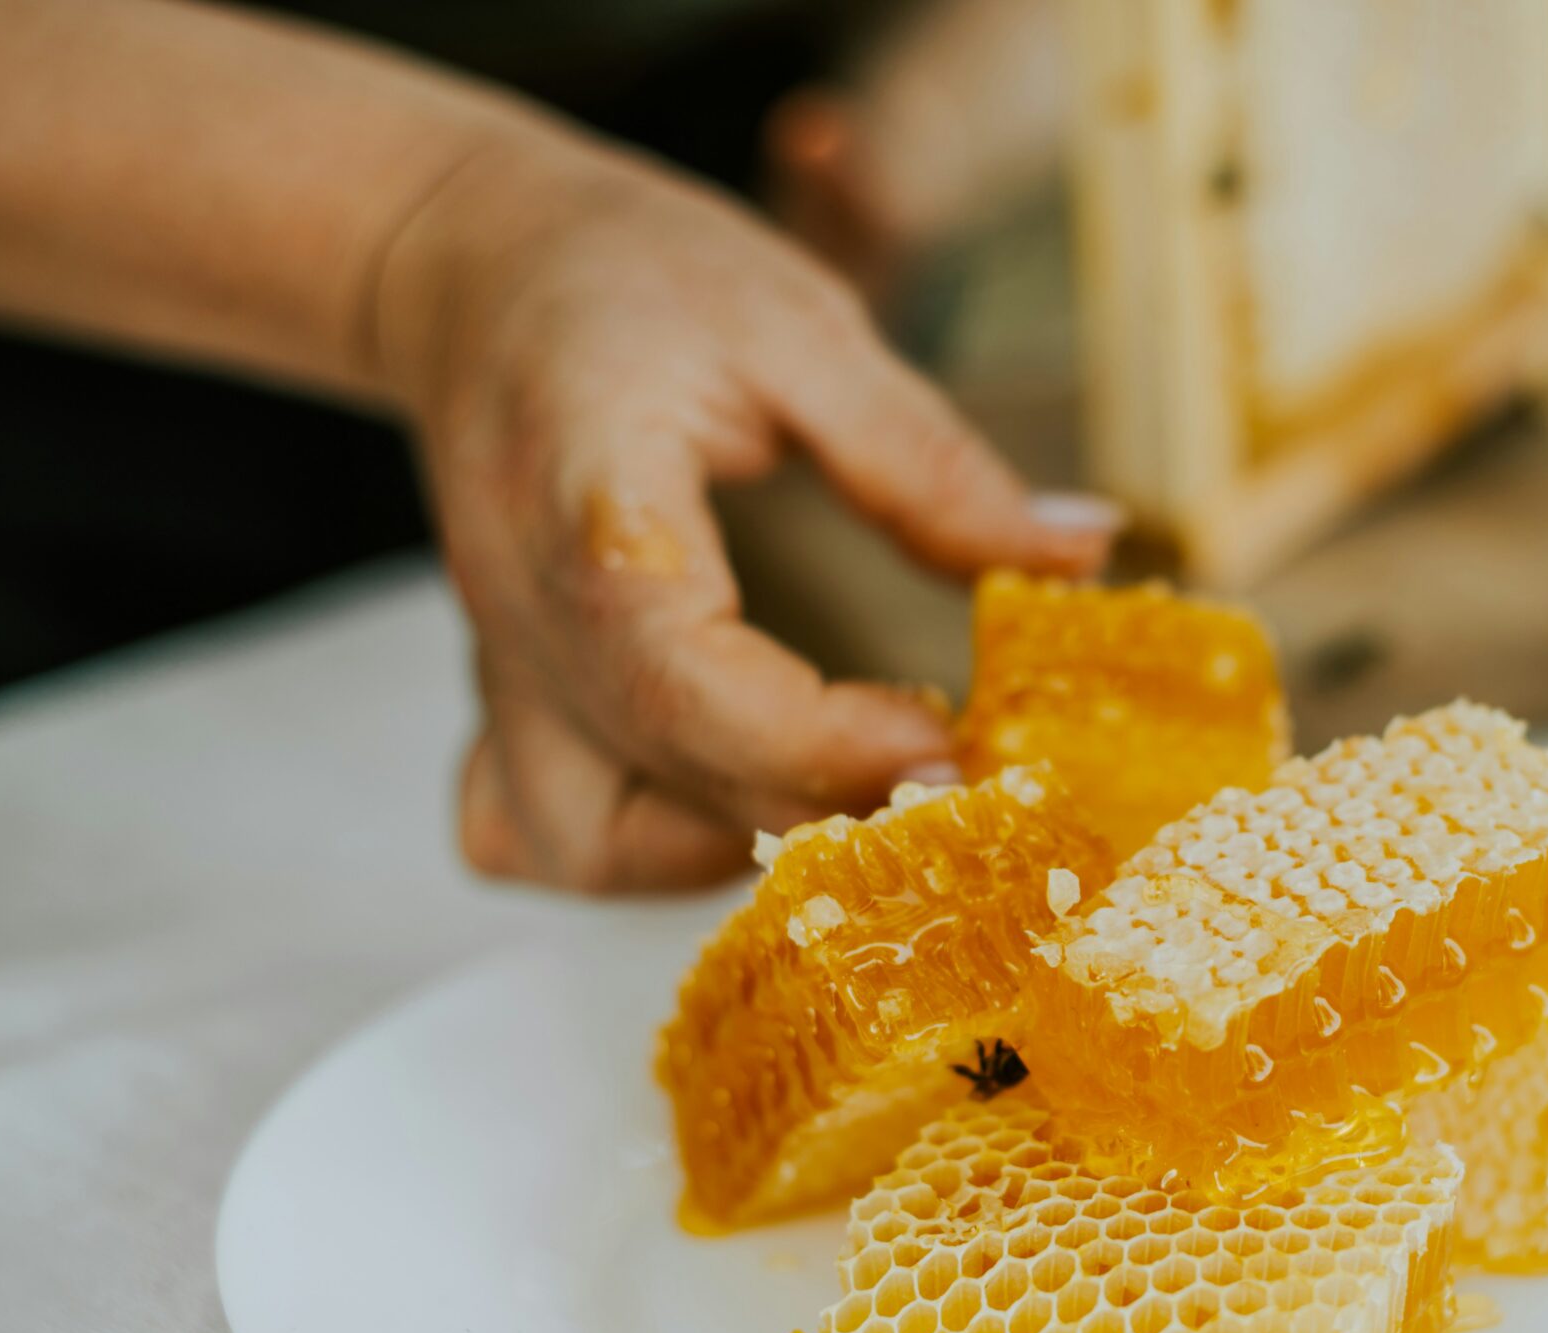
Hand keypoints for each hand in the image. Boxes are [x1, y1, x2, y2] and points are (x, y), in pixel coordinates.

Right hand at [376, 134, 1117, 892]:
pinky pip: (534, 834)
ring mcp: (505, 670)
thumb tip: (1078, 556)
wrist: (469, 265)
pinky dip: (637, 852)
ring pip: (579, 842)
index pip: (684, 678)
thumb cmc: (626, 276)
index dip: (825, 742)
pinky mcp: (508, 700)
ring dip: (723, 846)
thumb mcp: (800, 329)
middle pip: (663, 771)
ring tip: (838, 779)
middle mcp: (529, 614)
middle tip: (953, 767)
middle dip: (826, 801)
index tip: (952, 738)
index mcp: (594, 507)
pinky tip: (728, 793)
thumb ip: (928, 460)